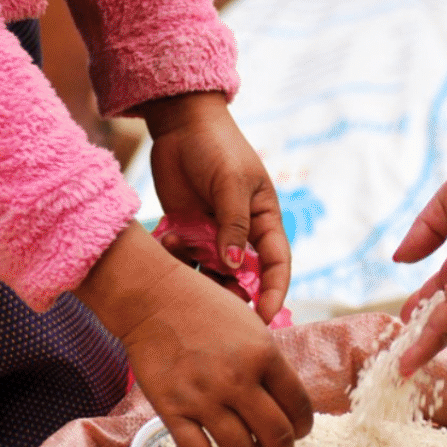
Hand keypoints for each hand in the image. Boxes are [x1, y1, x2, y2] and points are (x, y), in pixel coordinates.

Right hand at [75, 223, 312, 446]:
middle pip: (277, 435)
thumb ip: (271, 363)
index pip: (299, 406)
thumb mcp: (252, 326)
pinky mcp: (171, 409)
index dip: (303, 425)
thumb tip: (287, 402)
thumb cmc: (206, 309)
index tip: (298, 429)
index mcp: (264, 354)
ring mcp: (204, 396)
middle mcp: (238, 378)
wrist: (154, 298)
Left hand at [136, 91, 289, 323]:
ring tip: (185, 266)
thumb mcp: (231, 184)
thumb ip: (233, 226)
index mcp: (264, 222)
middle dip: (231, 295)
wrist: (180, 126)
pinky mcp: (188, 232)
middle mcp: (241, 235)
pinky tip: (170, 241)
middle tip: (215, 308)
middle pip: (243, 279)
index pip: (276, 266)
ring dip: (200, 279)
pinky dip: (178, 259)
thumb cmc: (217, 148)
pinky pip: (185, 260)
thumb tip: (235, 267)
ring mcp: (213, 235)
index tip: (264, 320)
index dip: (273, 294)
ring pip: (211, 274)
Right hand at [392, 162, 446, 374]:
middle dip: (423, 324)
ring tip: (403, 363)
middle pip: (445, 307)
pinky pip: (443, 326)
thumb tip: (400, 258)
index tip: (410, 309)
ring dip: (422, 344)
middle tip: (404, 338)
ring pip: (444, 324)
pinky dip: (425, 347)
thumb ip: (423, 232)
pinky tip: (408, 363)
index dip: (427, 294)